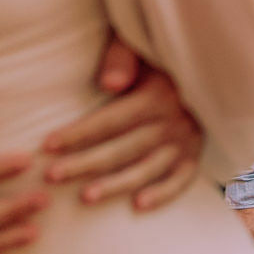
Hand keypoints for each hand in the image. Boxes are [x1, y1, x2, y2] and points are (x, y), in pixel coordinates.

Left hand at [39, 38, 202, 210]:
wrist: (205, 67)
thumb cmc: (158, 57)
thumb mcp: (141, 47)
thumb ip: (122, 57)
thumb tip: (109, 83)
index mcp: (157, 95)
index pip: (110, 120)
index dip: (78, 134)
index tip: (48, 145)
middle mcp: (173, 122)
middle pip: (122, 149)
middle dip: (84, 163)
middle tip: (51, 176)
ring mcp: (186, 142)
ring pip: (146, 170)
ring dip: (115, 185)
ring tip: (85, 198)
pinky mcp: (194, 156)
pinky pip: (180, 181)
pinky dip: (162, 194)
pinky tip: (138, 206)